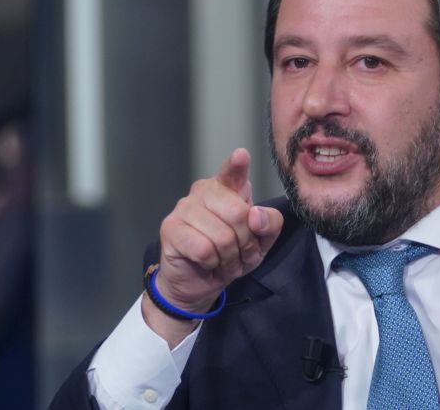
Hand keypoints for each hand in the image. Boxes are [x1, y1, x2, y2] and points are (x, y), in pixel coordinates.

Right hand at [143, 148, 282, 343]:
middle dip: (246, 243)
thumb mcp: (261, 241)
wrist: (201, 283)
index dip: (237, 165)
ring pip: (222, 236)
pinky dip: (212, 263)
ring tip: (224, 260)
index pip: (233, 172)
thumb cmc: (232, 254)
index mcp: (228, 188)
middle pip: (239, 214)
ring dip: (229, 257)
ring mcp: (184, 207)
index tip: (241, 156)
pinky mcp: (170, 228)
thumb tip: (255, 215)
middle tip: (240, 253)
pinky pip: (204, 249)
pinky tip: (207, 263)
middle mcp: (204, 190)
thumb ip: (269, 224)